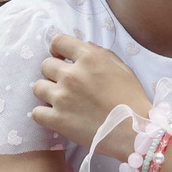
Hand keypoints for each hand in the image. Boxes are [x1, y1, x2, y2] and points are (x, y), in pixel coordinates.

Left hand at [32, 33, 152, 148]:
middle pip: (45, 65)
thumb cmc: (131, 98)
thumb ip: (99, 53)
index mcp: (89, 58)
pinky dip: (44, 114)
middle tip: (65, 83)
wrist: (134, 131)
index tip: (60, 57)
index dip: (57, 48)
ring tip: (60, 100)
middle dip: (54, 73)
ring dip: (47, 92)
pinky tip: (55, 116)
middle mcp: (72, 75)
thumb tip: (83, 47)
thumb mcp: (121, 67)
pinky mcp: (57, 120)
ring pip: (38, 87)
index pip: (58, 41)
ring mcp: (62, 97)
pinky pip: (36, 112)